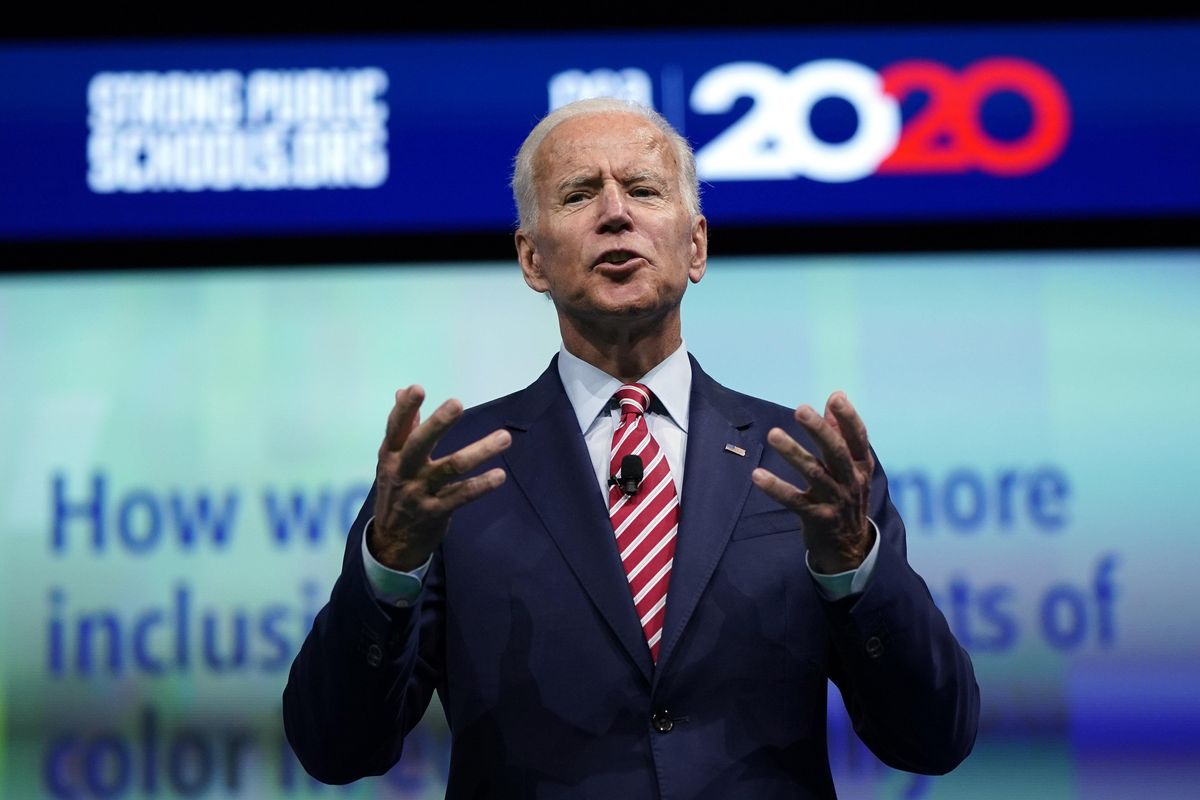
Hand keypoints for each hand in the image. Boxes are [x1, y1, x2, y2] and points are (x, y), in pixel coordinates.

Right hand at [369, 385, 510, 570]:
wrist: (391, 542)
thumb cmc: (396, 490)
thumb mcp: (391, 460)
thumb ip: (403, 428)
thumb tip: (403, 390)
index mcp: (391, 455)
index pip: (395, 428)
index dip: (405, 409)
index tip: (417, 389)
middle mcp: (403, 471)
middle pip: (420, 444)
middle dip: (438, 424)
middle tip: (457, 404)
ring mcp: (420, 493)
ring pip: (451, 468)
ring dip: (479, 451)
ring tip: (504, 438)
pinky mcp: (436, 512)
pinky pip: (462, 496)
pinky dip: (481, 486)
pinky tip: (499, 476)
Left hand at [751, 391, 875, 572]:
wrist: (849, 547)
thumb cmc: (846, 496)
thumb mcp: (850, 467)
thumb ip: (840, 433)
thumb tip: (835, 396)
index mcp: (861, 466)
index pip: (858, 439)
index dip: (849, 418)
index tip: (836, 398)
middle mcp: (851, 482)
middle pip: (836, 453)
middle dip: (819, 430)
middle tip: (800, 410)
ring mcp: (835, 501)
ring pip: (814, 473)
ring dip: (793, 452)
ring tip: (773, 434)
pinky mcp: (817, 518)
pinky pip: (794, 501)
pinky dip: (776, 488)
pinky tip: (757, 475)